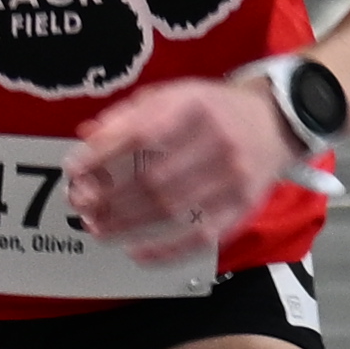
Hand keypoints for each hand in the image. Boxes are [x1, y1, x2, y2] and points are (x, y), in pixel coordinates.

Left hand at [66, 74, 293, 270]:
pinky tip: (137, 252)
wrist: (275, 122)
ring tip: (97, 227)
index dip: (102, 156)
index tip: (74, 169)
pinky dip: (167, 249)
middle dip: (108, 195)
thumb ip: (130, 115)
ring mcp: (234, 177)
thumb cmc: (214, 110)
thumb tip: (88, 138)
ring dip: (127, 223)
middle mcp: (218, 141)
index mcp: (195, 106)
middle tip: (80, 203)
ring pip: (172, 209)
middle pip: (153, 177)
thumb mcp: (173, 95)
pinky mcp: (243, 206)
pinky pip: (202, 235)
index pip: (140, 135)